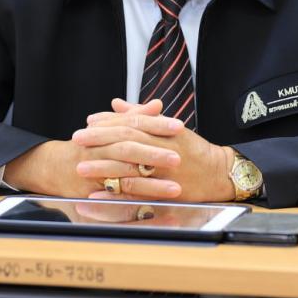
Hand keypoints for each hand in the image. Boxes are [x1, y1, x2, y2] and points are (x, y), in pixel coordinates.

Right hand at [2, 100, 177, 197]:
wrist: (52, 167)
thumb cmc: (86, 146)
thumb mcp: (108, 128)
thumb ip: (134, 116)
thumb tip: (158, 104)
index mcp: (105, 131)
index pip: (133, 123)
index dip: (156, 124)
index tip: (179, 126)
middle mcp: (98, 149)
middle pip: (128, 148)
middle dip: (154, 154)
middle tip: (179, 157)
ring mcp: (94, 172)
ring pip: (124, 176)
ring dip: (151, 183)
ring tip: (175, 187)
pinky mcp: (91, 194)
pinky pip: (115, 199)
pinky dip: (135, 203)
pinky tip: (153, 206)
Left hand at [75, 100, 234, 201]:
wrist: (220, 173)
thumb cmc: (194, 149)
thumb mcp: (171, 128)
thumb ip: (143, 115)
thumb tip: (117, 103)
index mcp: (164, 130)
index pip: (132, 122)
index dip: (109, 121)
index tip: (89, 122)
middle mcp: (164, 148)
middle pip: (127, 141)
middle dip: (100, 140)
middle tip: (77, 139)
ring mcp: (164, 171)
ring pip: (129, 167)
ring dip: (103, 168)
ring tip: (81, 167)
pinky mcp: (165, 191)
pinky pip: (138, 193)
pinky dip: (117, 193)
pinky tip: (98, 194)